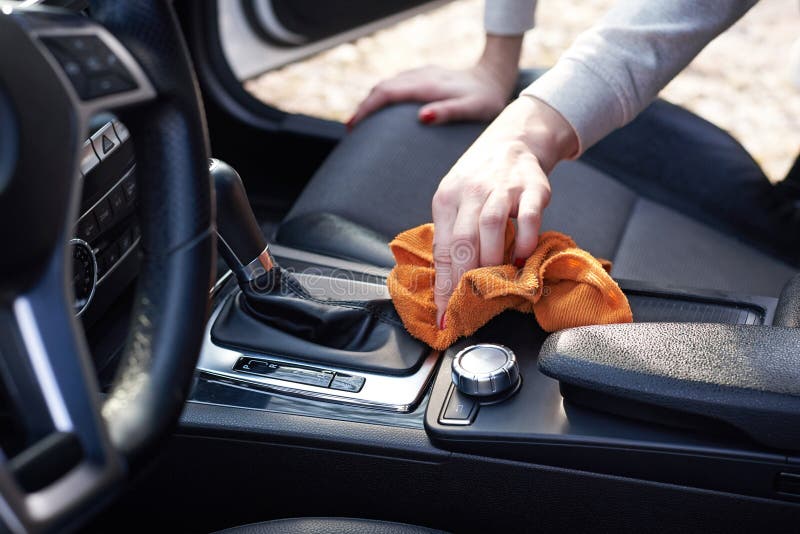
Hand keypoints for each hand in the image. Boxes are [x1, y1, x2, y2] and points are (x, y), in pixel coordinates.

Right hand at [348, 35, 522, 127]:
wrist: (494, 79)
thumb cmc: (485, 100)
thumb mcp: (472, 109)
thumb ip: (448, 112)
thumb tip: (421, 117)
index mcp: (426, 85)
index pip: (386, 93)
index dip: (367, 109)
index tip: (353, 126)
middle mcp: (420, 77)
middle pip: (381, 88)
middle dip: (363, 108)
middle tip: (350, 130)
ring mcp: (420, 75)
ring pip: (387, 85)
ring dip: (371, 102)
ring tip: (359, 123)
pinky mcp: (423, 77)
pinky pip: (395, 85)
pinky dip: (382, 97)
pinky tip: (380, 111)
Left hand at [431, 96, 577, 326]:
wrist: (513, 142)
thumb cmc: (480, 181)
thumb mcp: (457, 202)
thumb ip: (453, 236)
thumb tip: (448, 286)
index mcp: (446, 198)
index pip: (442, 248)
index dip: (442, 285)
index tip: (443, 315)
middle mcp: (471, 191)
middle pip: (462, 240)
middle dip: (462, 281)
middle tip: (465, 309)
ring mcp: (502, 187)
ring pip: (490, 226)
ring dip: (491, 260)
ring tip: (494, 284)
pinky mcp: (532, 187)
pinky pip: (527, 216)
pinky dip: (524, 240)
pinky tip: (522, 258)